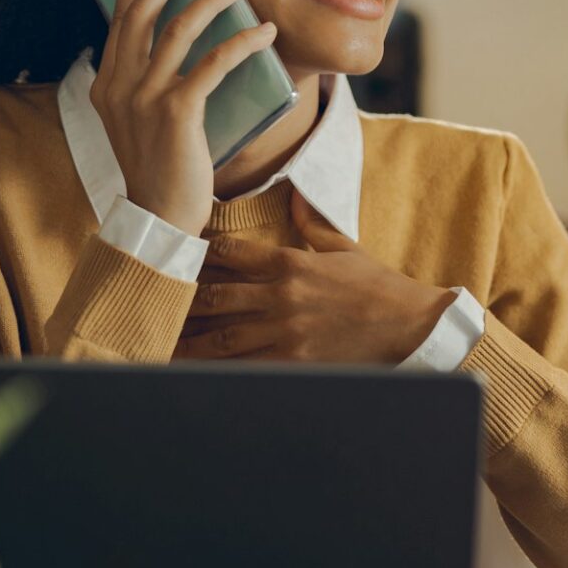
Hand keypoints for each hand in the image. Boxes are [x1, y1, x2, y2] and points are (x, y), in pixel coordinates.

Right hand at [90, 0, 277, 236]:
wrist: (158, 217)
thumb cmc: (158, 169)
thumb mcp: (137, 123)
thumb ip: (144, 87)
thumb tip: (173, 50)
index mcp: (106, 86)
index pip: (118, 23)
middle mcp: (119, 86)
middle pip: (143, 14)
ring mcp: (145, 97)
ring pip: (179, 28)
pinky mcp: (177, 110)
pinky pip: (214, 62)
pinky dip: (242, 42)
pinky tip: (263, 32)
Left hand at [176, 191, 456, 363]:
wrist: (411, 326)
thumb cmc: (379, 286)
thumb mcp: (345, 247)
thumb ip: (313, 223)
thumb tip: (295, 194)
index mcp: (292, 262)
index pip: (231, 253)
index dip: (200, 254)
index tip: (178, 254)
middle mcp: (282, 295)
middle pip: (215, 296)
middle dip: (183, 300)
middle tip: (156, 302)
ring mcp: (285, 331)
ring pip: (222, 336)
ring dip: (189, 341)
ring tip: (161, 343)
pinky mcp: (294, 361)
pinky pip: (246, 367)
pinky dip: (218, 371)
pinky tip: (197, 374)